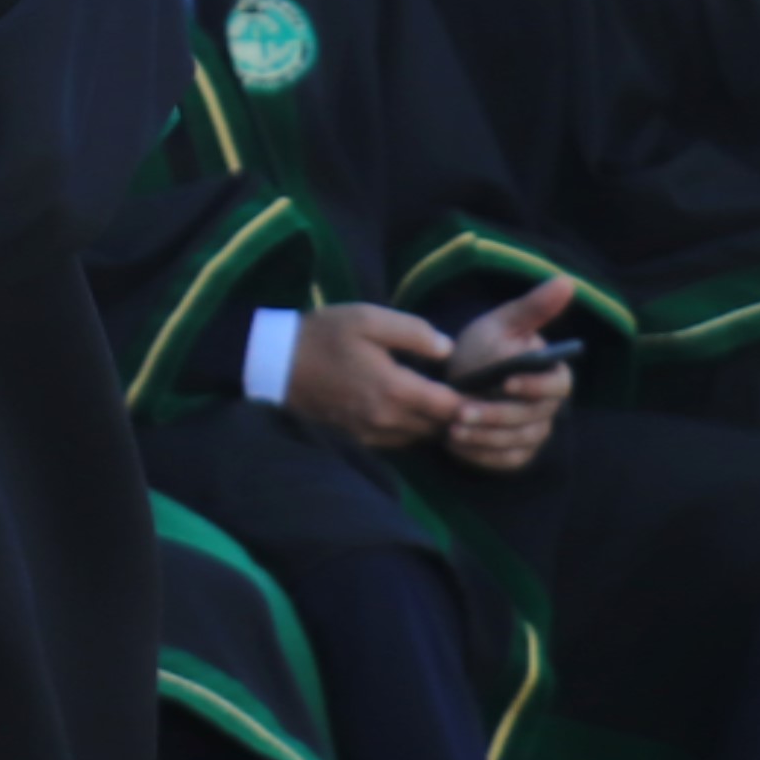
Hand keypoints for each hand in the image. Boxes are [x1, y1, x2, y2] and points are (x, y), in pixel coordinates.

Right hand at [285, 295, 469, 455]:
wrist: (272, 364)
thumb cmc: (322, 336)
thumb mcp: (368, 319)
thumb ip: (415, 332)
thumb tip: (448, 350)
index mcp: (395, 389)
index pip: (452, 408)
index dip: (473, 402)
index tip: (486, 391)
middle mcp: (388, 419)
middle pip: (440, 427)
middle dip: (457, 414)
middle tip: (468, 395)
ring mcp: (371, 434)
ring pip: (420, 436)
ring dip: (433, 423)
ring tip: (440, 402)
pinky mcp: (357, 439)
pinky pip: (398, 439)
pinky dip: (410, 428)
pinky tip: (407, 408)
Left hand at [431, 275, 580, 474]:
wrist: (456, 378)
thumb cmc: (484, 348)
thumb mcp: (502, 324)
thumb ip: (533, 308)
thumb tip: (566, 281)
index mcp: (551, 374)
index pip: (557, 385)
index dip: (534, 385)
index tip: (506, 381)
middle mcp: (548, 408)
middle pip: (532, 418)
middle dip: (496, 415)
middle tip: (461, 410)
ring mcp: (533, 433)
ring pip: (516, 441)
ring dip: (484, 437)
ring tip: (452, 429)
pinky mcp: (515, 452)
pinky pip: (505, 460)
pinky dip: (481, 455)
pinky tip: (456, 445)